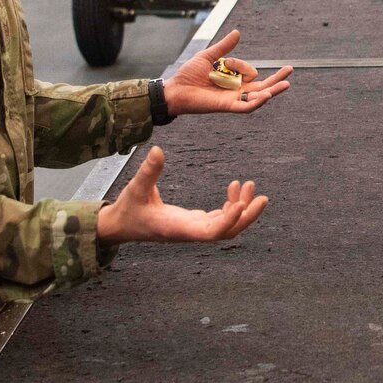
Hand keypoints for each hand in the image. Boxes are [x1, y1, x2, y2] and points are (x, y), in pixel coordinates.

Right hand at [96, 146, 268, 242]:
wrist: (120, 226)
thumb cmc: (127, 210)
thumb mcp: (135, 188)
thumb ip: (149, 171)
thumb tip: (158, 150)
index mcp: (177, 228)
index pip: (211, 232)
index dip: (229, 221)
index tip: (241, 205)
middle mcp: (189, 232)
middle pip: (227, 232)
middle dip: (246, 216)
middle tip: (262, 197)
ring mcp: (193, 229)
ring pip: (226, 226)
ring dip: (242, 209)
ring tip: (250, 185)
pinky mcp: (194, 223)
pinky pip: (219, 219)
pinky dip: (231, 205)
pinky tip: (234, 187)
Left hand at [164, 29, 292, 116]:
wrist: (175, 89)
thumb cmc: (189, 75)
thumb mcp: (209, 56)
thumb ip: (224, 47)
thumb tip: (238, 33)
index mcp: (234, 80)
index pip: (249, 72)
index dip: (241, 64)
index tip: (226, 62)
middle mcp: (236, 91)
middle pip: (262, 86)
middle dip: (277, 78)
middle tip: (290, 70)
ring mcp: (233, 99)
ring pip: (258, 97)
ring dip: (273, 91)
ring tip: (286, 84)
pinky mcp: (227, 106)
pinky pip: (246, 107)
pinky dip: (257, 102)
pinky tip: (268, 95)